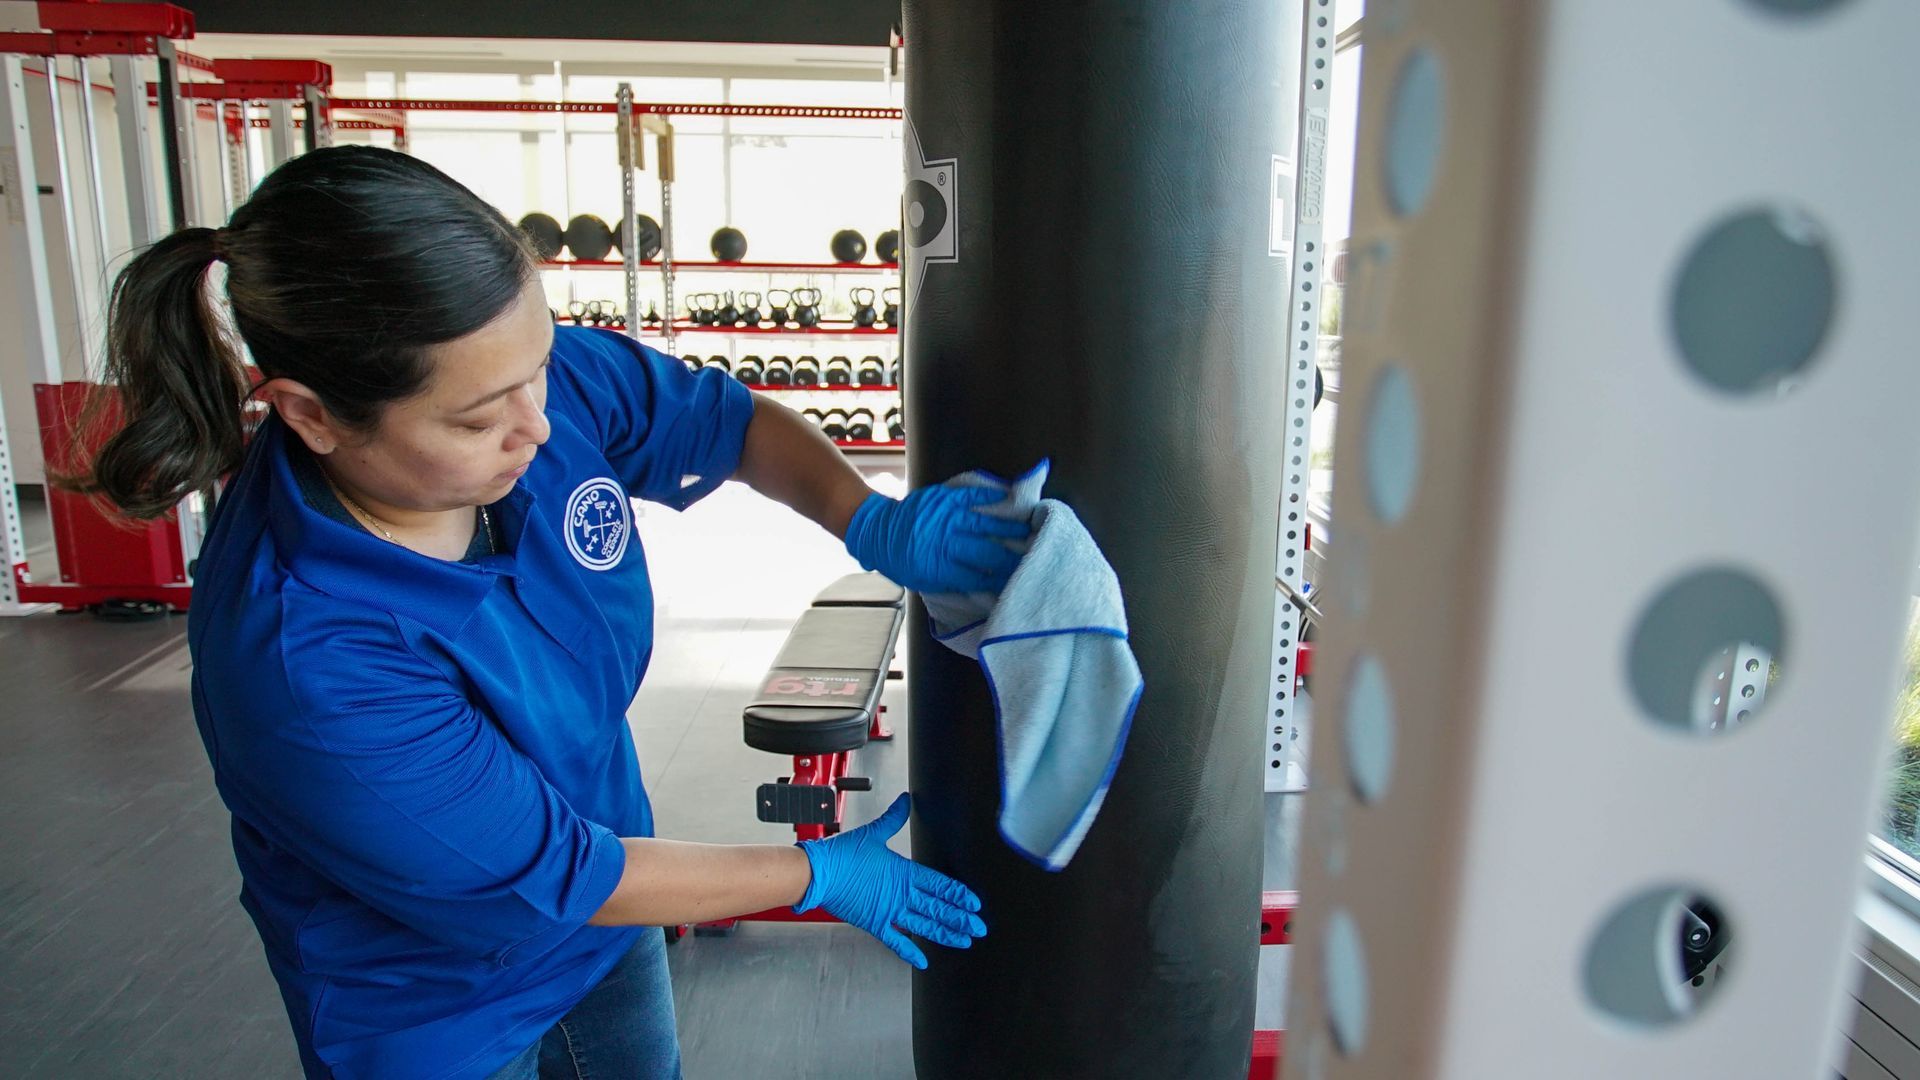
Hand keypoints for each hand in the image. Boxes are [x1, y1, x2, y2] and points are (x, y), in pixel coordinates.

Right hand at [795, 793, 986, 967]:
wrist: (818, 874)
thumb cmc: (842, 855)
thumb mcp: (873, 833)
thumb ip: (894, 818)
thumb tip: (906, 800)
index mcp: (903, 872)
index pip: (939, 884)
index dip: (959, 894)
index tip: (974, 903)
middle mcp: (900, 894)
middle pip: (937, 908)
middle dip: (960, 918)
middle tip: (978, 927)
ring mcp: (888, 911)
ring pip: (923, 925)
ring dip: (945, 933)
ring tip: (964, 941)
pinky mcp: (874, 922)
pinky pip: (896, 941)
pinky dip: (910, 952)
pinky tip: (923, 961)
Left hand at [843, 483, 1030, 593]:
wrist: (875, 530)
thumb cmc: (899, 560)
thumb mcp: (922, 580)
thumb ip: (951, 582)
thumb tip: (983, 586)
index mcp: (939, 568)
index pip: (977, 577)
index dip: (999, 580)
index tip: (1017, 582)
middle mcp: (944, 543)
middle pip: (985, 551)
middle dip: (1009, 557)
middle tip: (1032, 558)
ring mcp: (944, 518)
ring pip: (983, 523)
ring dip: (1008, 527)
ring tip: (1029, 530)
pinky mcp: (941, 498)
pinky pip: (970, 495)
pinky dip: (989, 495)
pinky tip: (1008, 497)